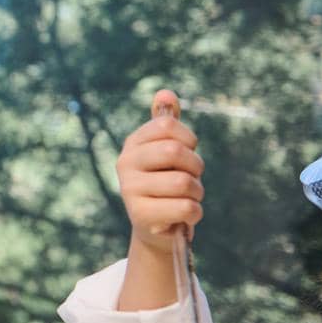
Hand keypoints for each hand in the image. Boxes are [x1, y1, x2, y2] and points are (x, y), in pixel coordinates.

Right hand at [115, 89, 203, 254]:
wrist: (156, 228)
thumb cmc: (166, 183)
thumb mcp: (167, 151)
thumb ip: (166, 122)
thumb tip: (165, 93)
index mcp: (133, 143)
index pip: (168, 125)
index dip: (188, 139)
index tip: (185, 152)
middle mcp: (124, 163)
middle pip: (175, 151)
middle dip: (195, 167)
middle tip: (190, 178)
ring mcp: (129, 189)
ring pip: (184, 182)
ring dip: (196, 193)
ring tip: (185, 198)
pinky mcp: (140, 215)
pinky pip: (186, 207)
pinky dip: (195, 213)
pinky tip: (182, 216)